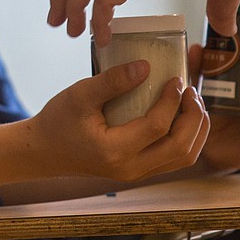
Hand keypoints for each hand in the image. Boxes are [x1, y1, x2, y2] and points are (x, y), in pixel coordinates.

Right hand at [27, 61, 209, 182]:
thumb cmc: (58, 121)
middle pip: (181, 148)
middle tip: (190, 91)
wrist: (44, 151)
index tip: (176, 79)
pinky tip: (183, 116)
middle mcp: (131, 169)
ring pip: (183, 158)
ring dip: (195, 130)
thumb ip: (113, 81)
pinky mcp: (139, 170)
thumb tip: (147, 66)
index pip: (158, 127)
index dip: (172, 101)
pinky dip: (187, 138)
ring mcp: (137, 173)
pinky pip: (174, 159)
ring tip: (192, 103)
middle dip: (194, 117)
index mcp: (115, 151)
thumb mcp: (80, 95)